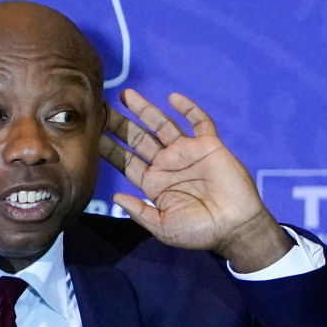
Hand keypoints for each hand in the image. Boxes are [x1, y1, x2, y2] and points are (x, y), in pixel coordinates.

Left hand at [99, 89, 291, 272]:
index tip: (90, 134)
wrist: (236, 228)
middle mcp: (167, 164)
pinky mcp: (209, 146)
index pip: (126, 161)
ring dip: (145, 110)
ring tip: (127, 95)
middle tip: (100, 108)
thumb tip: (115, 198)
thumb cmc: (200, 231)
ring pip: (162, 125)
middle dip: (120, 124)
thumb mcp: (164, 227)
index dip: (109, 148)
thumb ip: (140, 212)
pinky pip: (199, 122)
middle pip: (138, 138)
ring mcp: (187, 152)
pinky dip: (188, 109)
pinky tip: (173, 98)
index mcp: (153, 183)